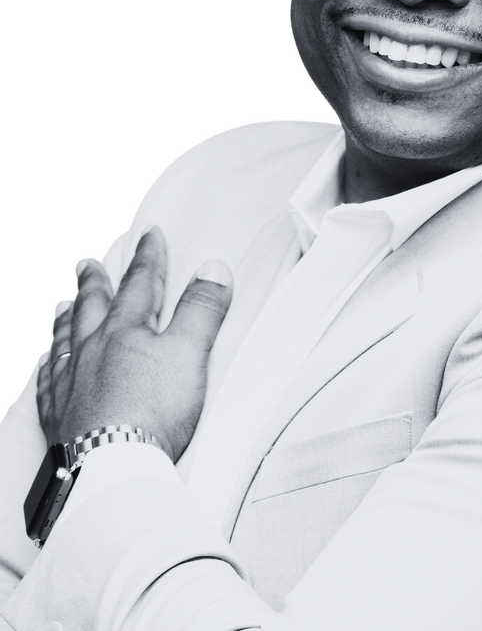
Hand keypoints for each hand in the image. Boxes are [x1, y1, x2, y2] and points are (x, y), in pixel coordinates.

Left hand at [37, 226, 232, 463]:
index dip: (148, 257)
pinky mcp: (59, 415)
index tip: (150, 236)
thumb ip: (202, 308)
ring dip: (68, 317)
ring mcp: (70, 381)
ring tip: (65, 304)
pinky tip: (49, 364)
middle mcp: (92, 349)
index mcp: (126, 330)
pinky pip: (48, 380)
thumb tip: (213, 268)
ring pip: (66, 339)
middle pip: (94, 306)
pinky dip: (49, 365)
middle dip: (96, 281)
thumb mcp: (190, 352)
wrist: (111, 467)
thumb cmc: (152, 413)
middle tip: (89, 263)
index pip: (140, 283)